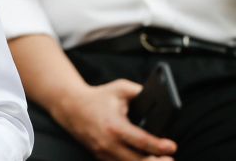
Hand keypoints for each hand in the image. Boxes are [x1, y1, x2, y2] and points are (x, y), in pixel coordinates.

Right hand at [53, 80, 175, 160]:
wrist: (71, 106)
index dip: (159, 145)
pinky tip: (144, 160)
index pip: (141, 140)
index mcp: (114, 126)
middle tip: (171, 159)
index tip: (172, 146)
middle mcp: (108, 143)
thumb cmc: (98, 97)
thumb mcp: (119, 88)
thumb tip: (161, 98)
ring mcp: (103, 152)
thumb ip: (139, 92)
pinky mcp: (101, 157)